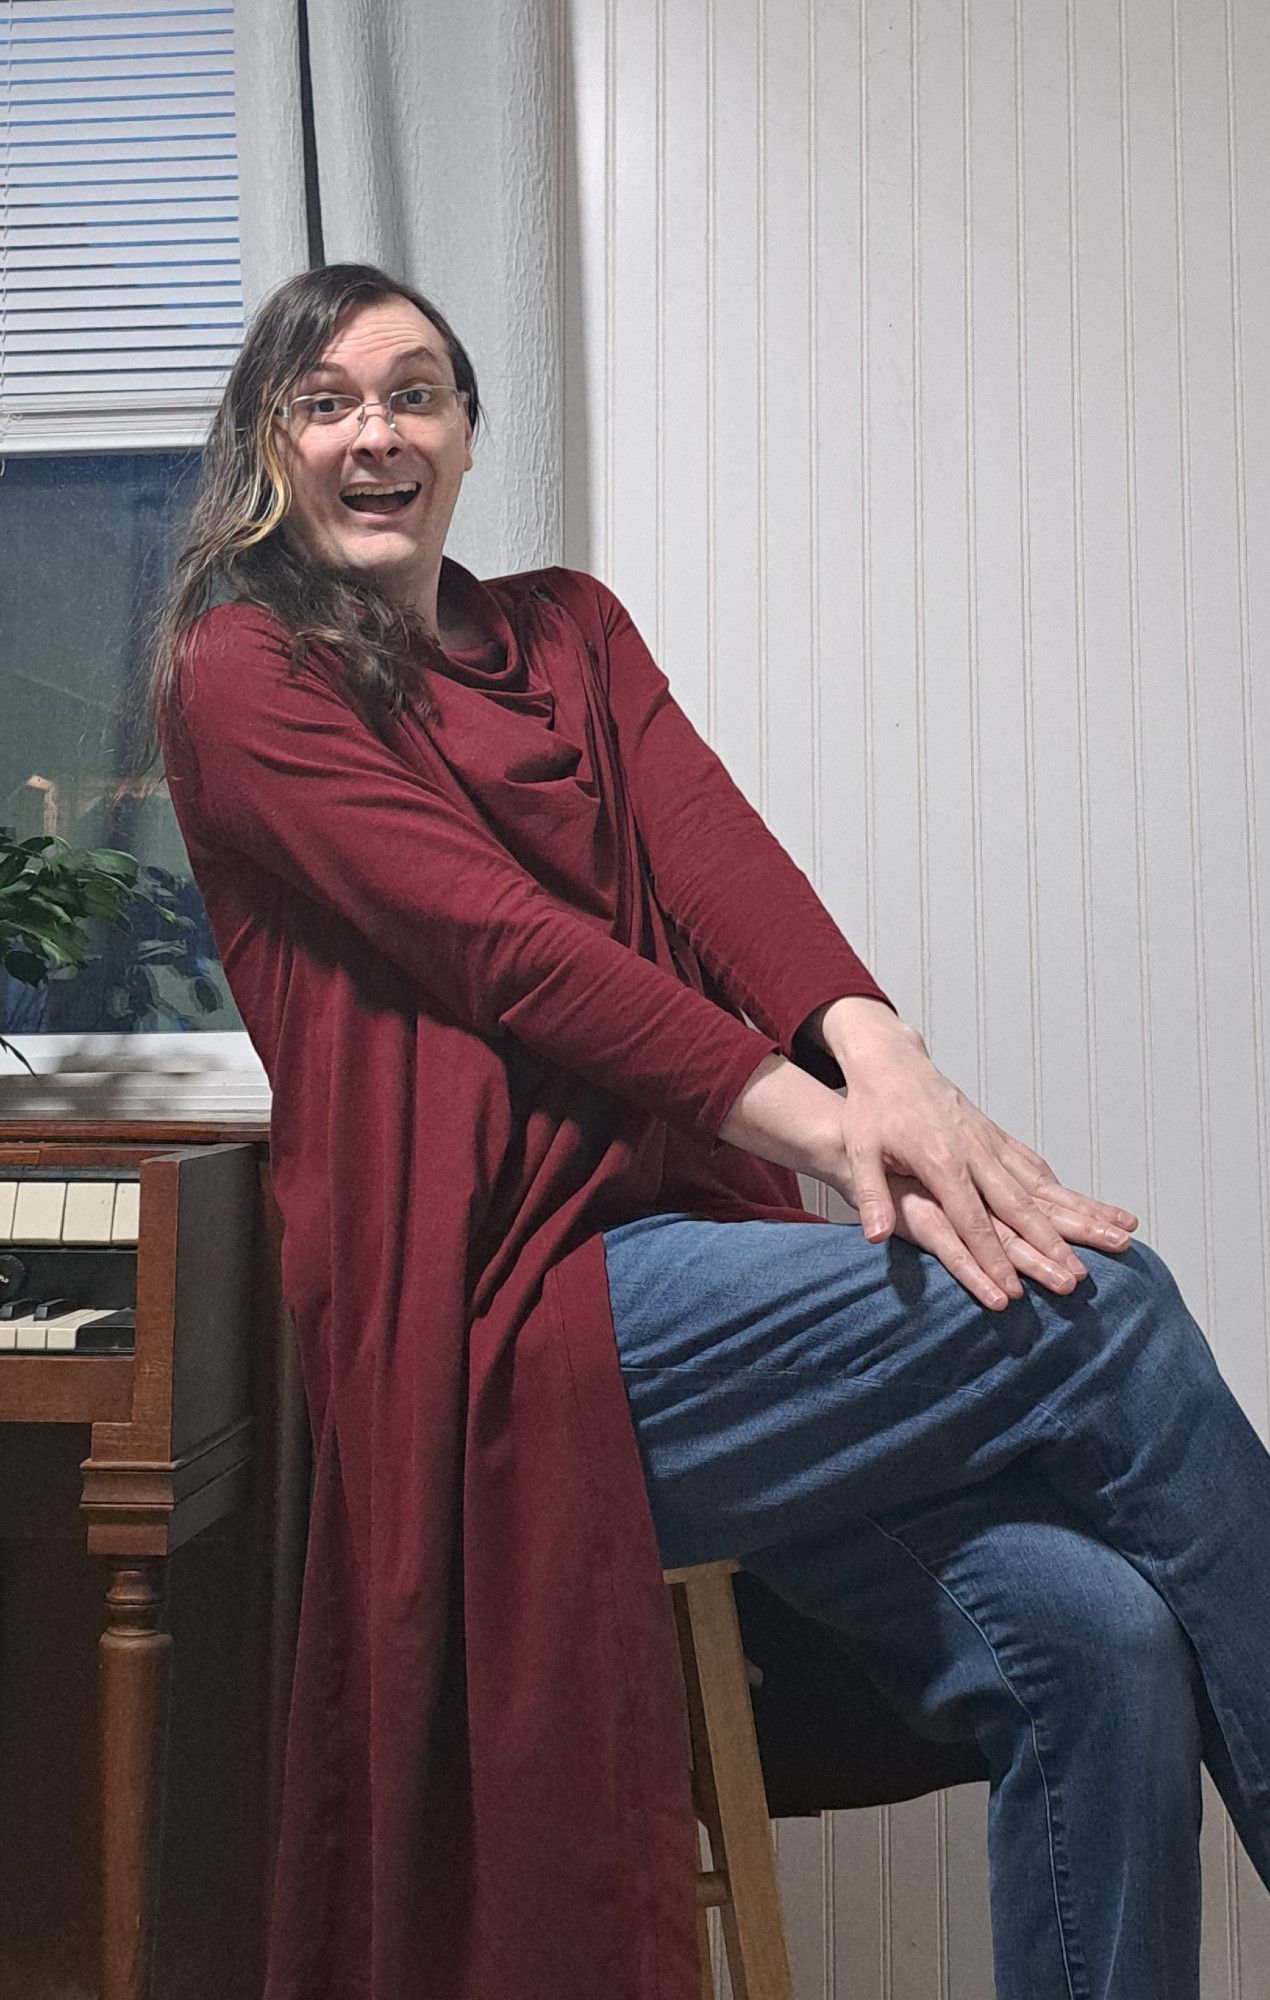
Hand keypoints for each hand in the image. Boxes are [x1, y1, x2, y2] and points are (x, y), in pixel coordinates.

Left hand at [815, 998, 1138, 1309]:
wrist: (894, 1063)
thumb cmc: (872, 1108)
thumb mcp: (859, 1149)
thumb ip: (870, 1193)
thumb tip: (874, 1235)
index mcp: (941, 1158)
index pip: (970, 1220)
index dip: (992, 1259)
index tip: (1013, 1292)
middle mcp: (975, 1151)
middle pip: (1019, 1208)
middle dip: (1050, 1247)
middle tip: (1077, 1279)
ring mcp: (991, 1143)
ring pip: (1041, 1188)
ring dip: (1077, 1217)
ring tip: (1115, 1241)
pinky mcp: (997, 1137)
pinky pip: (1036, 1168)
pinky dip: (1064, 1191)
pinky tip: (1087, 1210)